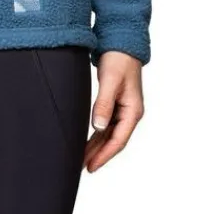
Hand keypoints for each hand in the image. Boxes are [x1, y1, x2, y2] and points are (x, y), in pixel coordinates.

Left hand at [84, 51, 144, 172]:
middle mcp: (130, 114)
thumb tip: (99, 127)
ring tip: (80, 161)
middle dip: (98, 156)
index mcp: (133, 111)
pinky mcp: (116, 106)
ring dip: (96, 148)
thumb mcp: (110, 82)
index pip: (118, 140)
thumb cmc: (119, 60)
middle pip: (113, 141)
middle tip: (81, 168)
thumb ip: (104, 105)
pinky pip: (106, 128)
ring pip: (109, 136)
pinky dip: (96, 138)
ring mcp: (123, 111)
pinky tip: (86, 144)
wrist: (122, 45)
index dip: (104, 155)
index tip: (91, 166)